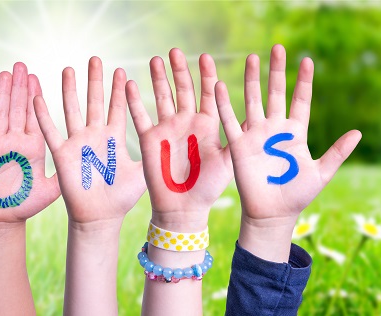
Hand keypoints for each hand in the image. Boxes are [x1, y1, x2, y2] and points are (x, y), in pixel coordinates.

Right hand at [0, 63, 59, 223]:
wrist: (2, 219)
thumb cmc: (27, 204)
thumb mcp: (52, 189)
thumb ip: (65, 173)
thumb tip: (88, 162)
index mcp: (32, 146)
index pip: (34, 116)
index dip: (34, 96)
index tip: (37, 77)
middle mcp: (14, 141)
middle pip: (17, 109)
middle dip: (19, 87)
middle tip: (21, 65)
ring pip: (1, 114)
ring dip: (3, 94)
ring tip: (6, 74)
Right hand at [34, 57, 145, 225]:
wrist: (100, 218)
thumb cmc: (122, 198)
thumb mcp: (143, 171)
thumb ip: (154, 153)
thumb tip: (175, 140)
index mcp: (114, 137)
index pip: (117, 106)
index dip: (118, 89)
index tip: (120, 69)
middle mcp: (95, 135)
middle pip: (94, 101)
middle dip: (95, 80)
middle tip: (95, 58)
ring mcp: (77, 143)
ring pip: (72, 110)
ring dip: (70, 90)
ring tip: (69, 69)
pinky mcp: (62, 155)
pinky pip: (51, 132)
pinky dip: (43, 116)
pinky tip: (37, 98)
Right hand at [126, 48, 232, 230]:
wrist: (182, 208)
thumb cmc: (208, 188)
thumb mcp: (227, 162)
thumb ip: (235, 138)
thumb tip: (251, 115)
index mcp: (207, 125)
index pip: (208, 93)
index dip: (206, 74)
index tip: (205, 55)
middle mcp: (187, 122)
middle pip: (183, 89)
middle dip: (180, 70)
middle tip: (175, 50)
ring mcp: (167, 129)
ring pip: (161, 97)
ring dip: (158, 78)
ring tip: (155, 59)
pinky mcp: (149, 140)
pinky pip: (139, 116)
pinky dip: (134, 100)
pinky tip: (128, 83)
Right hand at [214, 45, 360, 259]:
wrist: (272, 214)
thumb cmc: (297, 196)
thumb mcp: (321, 173)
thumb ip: (337, 152)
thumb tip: (358, 132)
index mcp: (296, 133)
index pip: (300, 101)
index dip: (303, 82)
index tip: (307, 60)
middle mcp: (275, 129)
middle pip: (276, 93)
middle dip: (277, 71)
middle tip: (277, 48)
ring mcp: (256, 135)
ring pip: (253, 100)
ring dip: (251, 79)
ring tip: (251, 57)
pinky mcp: (240, 145)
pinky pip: (231, 121)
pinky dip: (225, 104)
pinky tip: (220, 86)